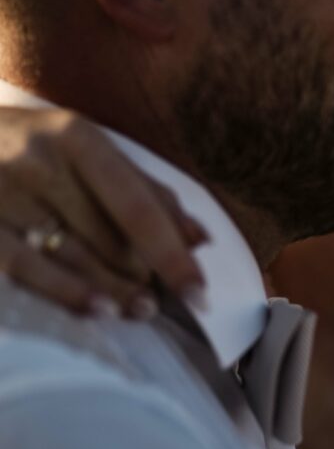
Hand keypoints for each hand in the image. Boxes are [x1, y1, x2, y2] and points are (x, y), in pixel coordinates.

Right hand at [0, 108, 207, 316]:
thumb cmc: (31, 146)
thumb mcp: (85, 148)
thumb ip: (144, 190)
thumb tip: (199, 238)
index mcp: (76, 138)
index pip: (137, 206)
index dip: (171, 254)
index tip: (199, 292)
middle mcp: (38, 162)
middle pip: (108, 236)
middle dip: (143, 273)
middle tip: (161, 297)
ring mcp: (2, 194)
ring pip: (73, 257)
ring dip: (115, 290)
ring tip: (141, 310)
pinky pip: (27, 268)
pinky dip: (67, 293)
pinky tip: (98, 310)